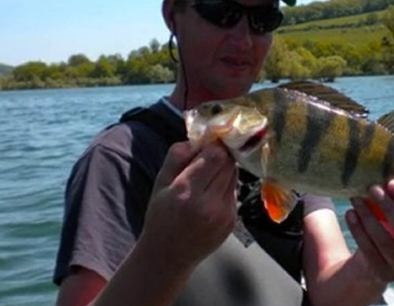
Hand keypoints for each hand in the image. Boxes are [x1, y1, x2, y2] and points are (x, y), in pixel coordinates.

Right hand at [141, 141, 238, 267]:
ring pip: (234, 176)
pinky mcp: (232, 221)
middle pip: (229, 164)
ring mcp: (224, 214)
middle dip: (220, 156)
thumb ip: (177, 156)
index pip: (217, 156)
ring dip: (224, 171)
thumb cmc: (160, 216)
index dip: (215, 145)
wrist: (168, 256)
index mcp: (187, 192)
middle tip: (208, 157)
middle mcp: (209, 204)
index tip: (208, 144)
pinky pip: (233, 192)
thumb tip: (199, 137)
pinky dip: (224, 187)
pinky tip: (209, 196)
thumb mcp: (160, 183)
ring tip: (206, 179)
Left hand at [345, 180, 393, 282]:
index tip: (393, 182)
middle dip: (389, 207)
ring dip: (369, 216)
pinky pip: (369, 251)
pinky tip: (350, 213)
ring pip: (385, 241)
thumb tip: (392, 167)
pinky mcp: (383, 275)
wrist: (375, 261)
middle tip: (373, 188)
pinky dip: (358, 230)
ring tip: (356, 197)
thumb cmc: (392, 228)